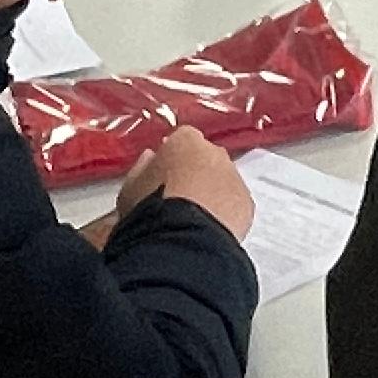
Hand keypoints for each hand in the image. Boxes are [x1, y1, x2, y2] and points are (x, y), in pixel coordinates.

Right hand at [104, 124, 253, 244]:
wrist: (181, 237)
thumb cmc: (150, 208)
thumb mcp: (131, 187)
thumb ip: (142, 167)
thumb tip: (150, 158)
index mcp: (185, 141)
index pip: (181, 140)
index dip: (172, 159)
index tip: (163, 176)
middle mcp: (215, 153)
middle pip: (206, 158)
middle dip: (196, 173)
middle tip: (179, 199)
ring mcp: (234, 176)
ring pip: (223, 180)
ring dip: (212, 193)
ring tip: (193, 218)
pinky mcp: (246, 202)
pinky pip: (235, 203)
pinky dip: (225, 213)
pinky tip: (209, 229)